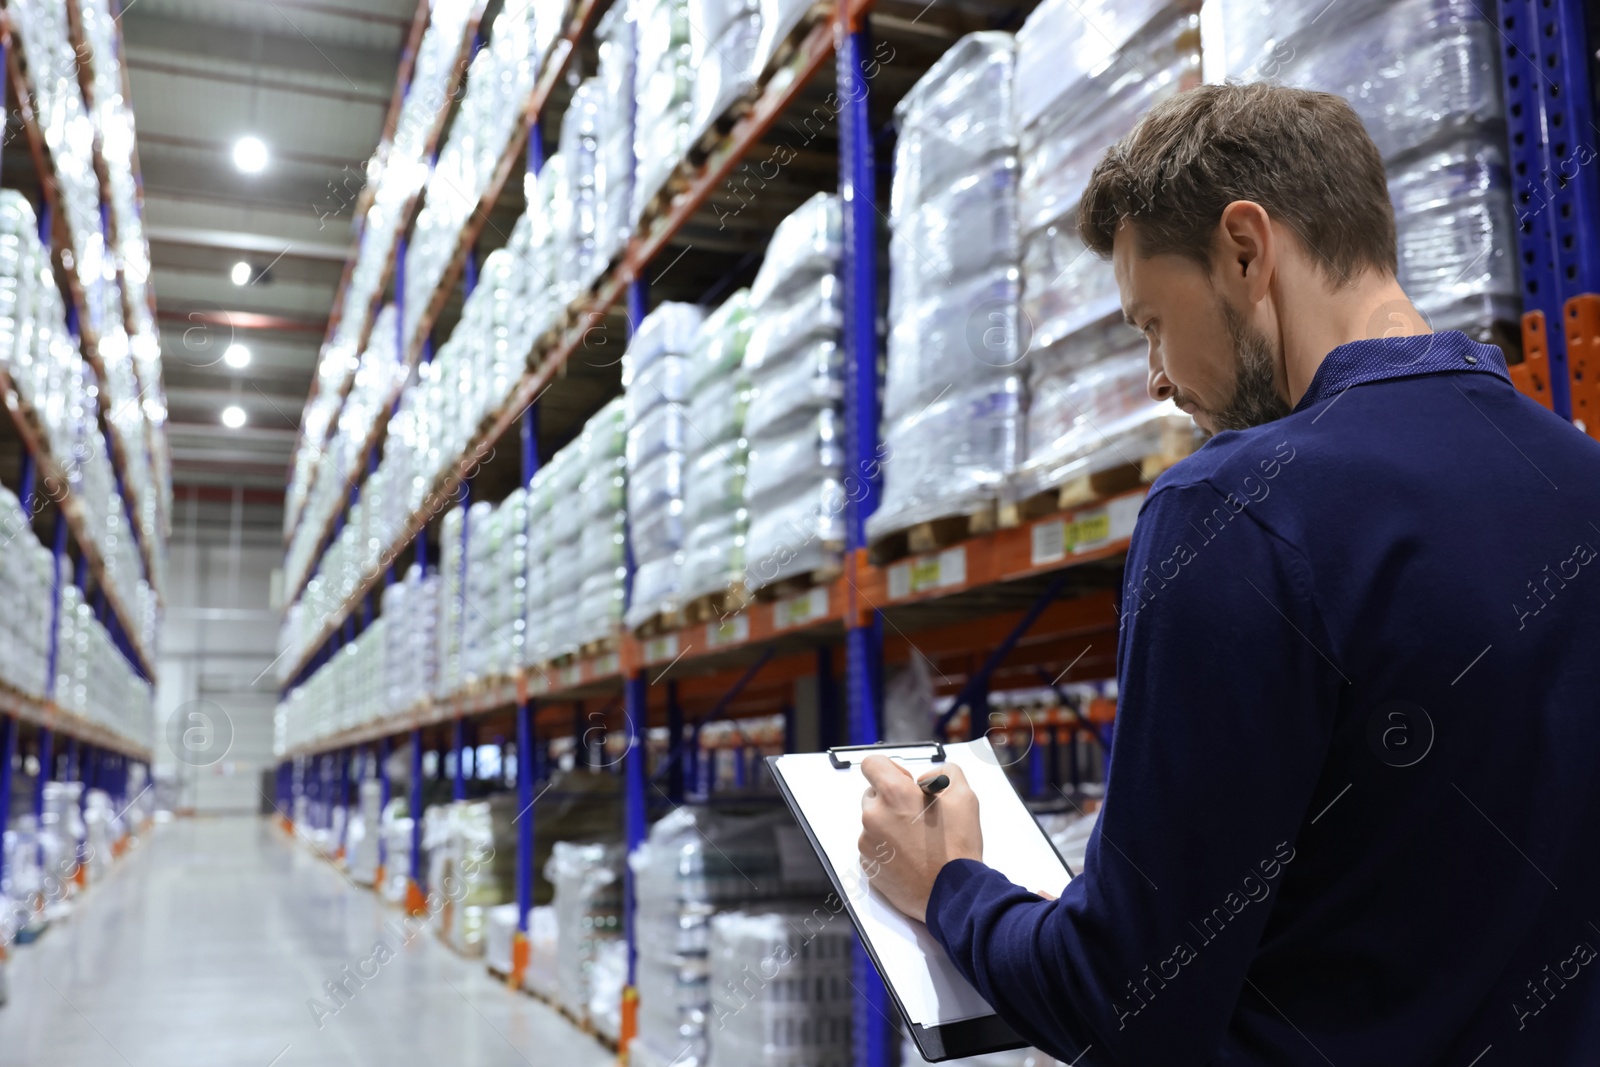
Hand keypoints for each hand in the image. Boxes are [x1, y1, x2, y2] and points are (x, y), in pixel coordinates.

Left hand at [858, 756, 982, 922]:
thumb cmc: (957, 847)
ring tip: (917, 840)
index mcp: (894, 794)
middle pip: (872, 794)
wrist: (953, 894)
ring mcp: (867, 842)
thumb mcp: (964, 796)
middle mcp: (874, 815)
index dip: (889, 769)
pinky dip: (887, 848)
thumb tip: (926, 779)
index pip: (871, 764)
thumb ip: (945, 773)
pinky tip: (909, 856)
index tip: (904, 783)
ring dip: (889, 825)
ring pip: (873, 822)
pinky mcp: (868, 864)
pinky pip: (873, 846)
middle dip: (891, 800)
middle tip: (916, 815)